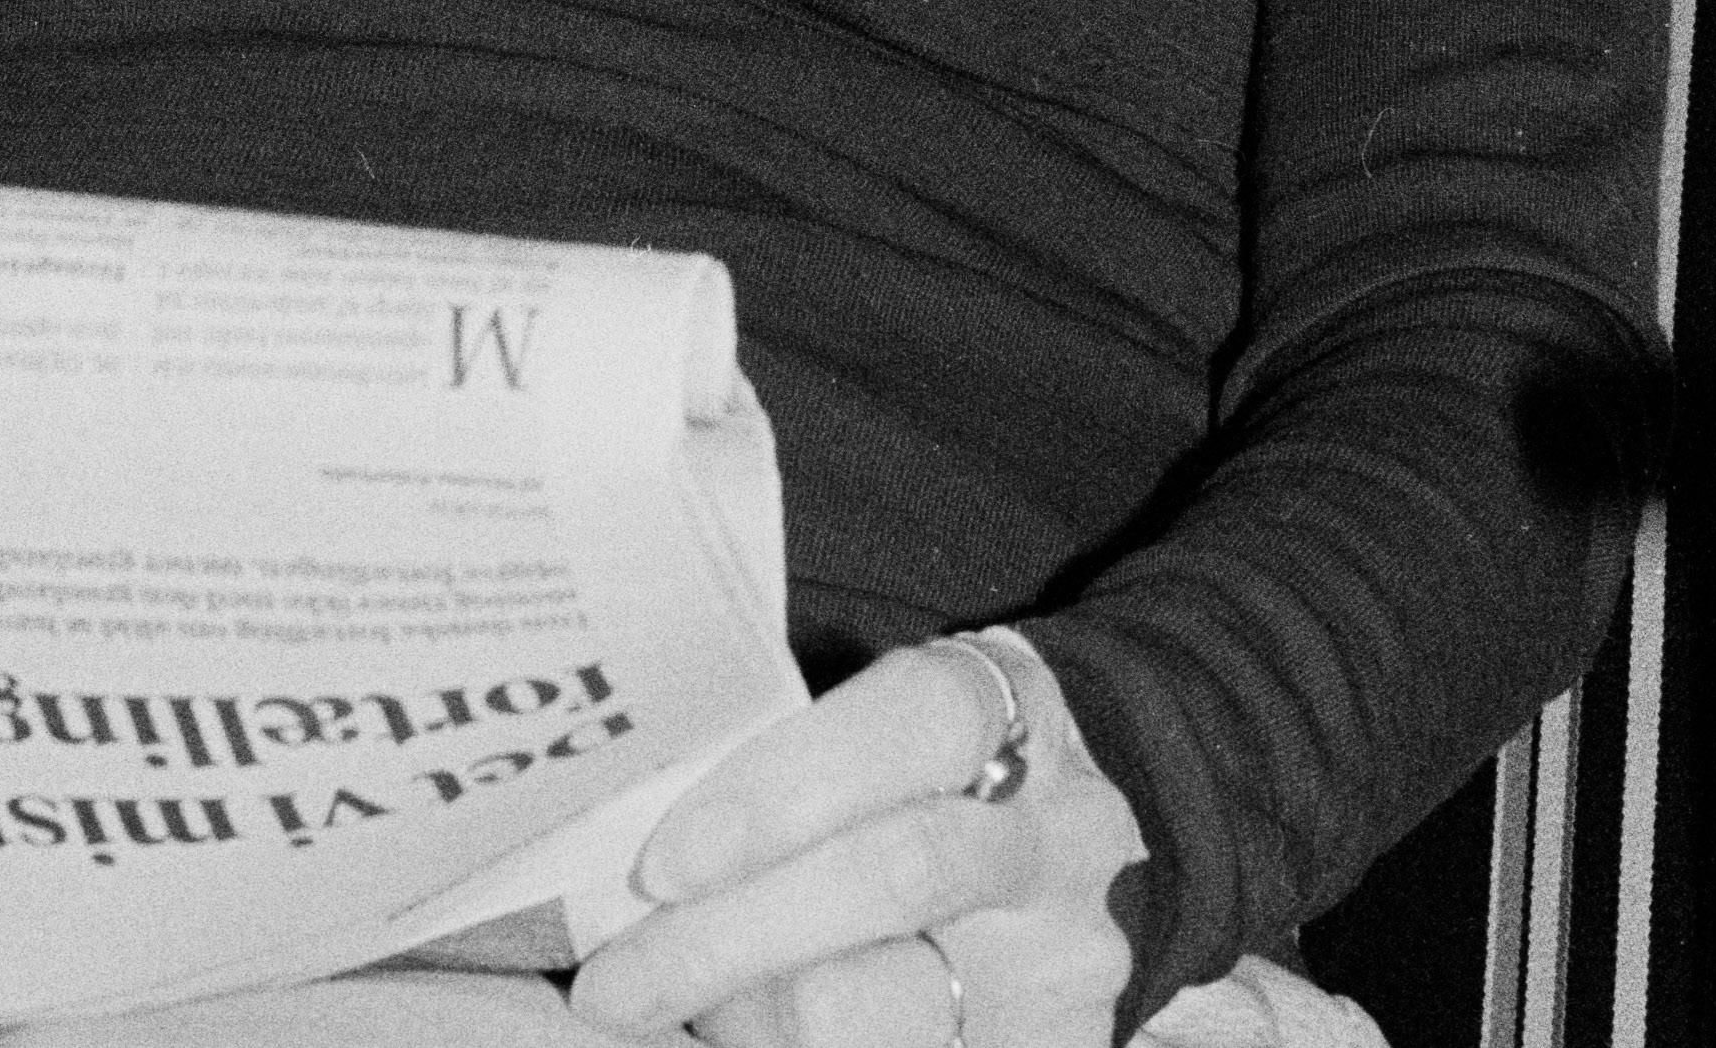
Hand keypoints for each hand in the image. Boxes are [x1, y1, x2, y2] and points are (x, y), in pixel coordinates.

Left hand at [566, 634, 1146, 1047]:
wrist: (1103, 814)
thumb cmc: (931, 757)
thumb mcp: (881, 709)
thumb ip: (781, 746)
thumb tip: (629, 830)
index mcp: (998, 701)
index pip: (894, 731)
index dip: (773, 795)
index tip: (663, 862)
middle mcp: (1049, 830)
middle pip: (887, 878)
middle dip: (726, 937)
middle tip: (612, 979)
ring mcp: (1062, 955)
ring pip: (880, 1008)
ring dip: (755, 1016)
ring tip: (703, 1004)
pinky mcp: (1058, 1046)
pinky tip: (756, 1034)